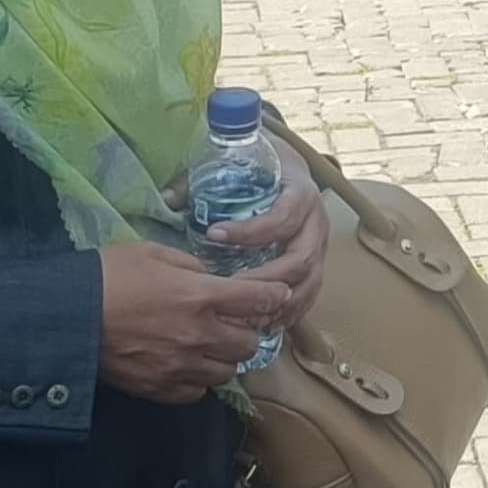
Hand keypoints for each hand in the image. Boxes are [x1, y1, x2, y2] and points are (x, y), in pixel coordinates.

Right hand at [98, 243, 292, 405]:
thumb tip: (209, 277)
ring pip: (227, 373)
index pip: (259, 300)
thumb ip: (191, 265)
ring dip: (225, 359)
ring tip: (211, 347)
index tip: (275, 296)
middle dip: (248, 332)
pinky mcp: (159, 388)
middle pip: (249, 344)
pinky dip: (198, 381)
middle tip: (236, 323)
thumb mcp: (153, 253)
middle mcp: (199, 335)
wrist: (66, 315)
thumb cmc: (108, 276)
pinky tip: (187, 367)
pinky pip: (197, 393)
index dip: (274, 297)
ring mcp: (180, 366)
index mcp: (201, 297)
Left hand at [200, 170, 329, 330]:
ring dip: (277, 304)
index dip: (250, 231)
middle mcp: (317, 224)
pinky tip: (260, 322)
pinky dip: (286, 313)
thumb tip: (167, 199)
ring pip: (308, 285)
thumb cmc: (261, 170)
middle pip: (301, 260)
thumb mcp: (236, 165)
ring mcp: (320, 249)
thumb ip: (202, 183)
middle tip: (227, 289)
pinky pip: (308, 297)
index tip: (212, 234)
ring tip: (242, 315)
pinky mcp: (317, 267)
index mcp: (301, 194)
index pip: (282, 218)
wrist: (290, 170)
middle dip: (264, 280)